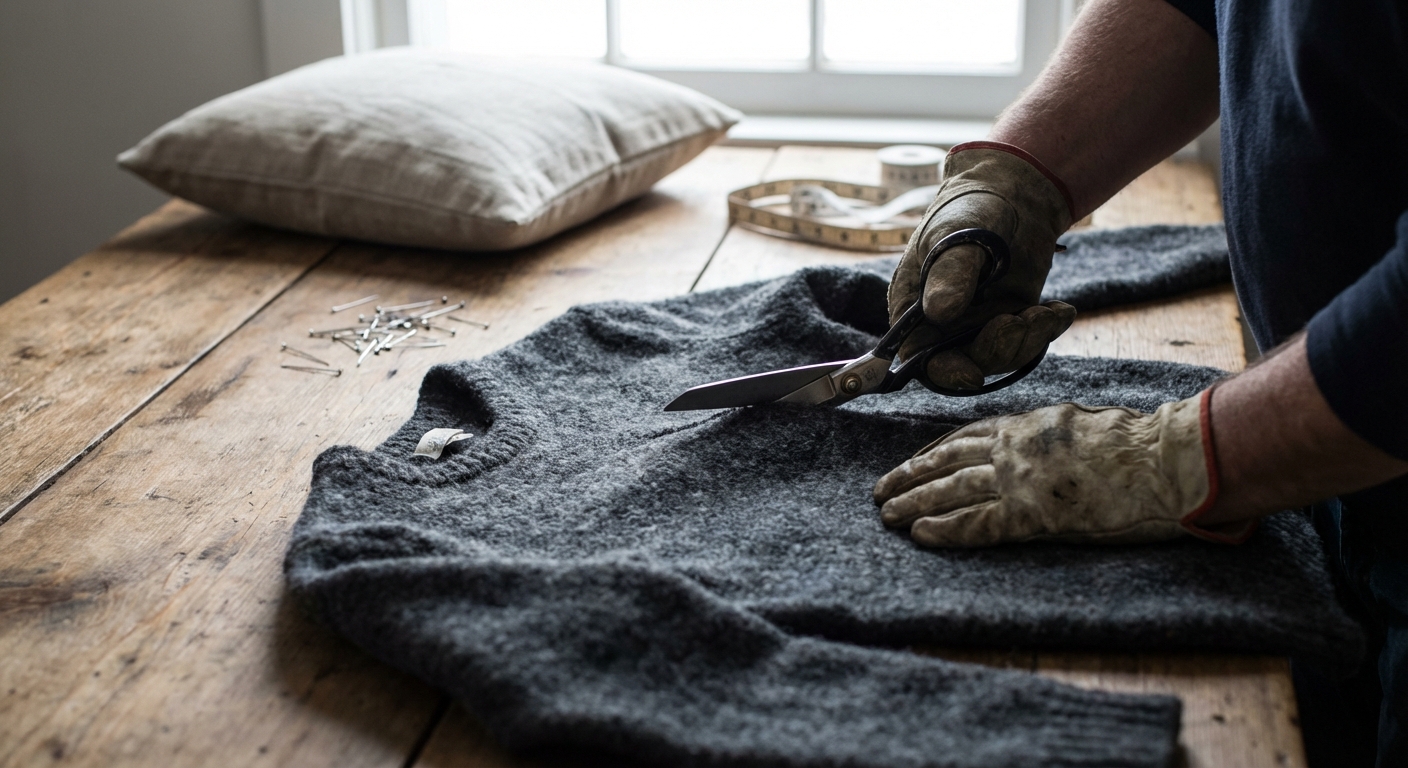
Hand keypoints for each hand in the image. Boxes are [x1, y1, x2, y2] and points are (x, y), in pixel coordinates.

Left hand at [873, 392, 1256, 546]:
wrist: (1163, 459)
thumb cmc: (1137, 443)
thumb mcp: (1082, 423)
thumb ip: (1049, 432)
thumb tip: (1033, 441)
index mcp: (1027, 424)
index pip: (965, 435)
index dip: (931, 451)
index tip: (910, 462)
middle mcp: (1014, 448)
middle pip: (946, 461)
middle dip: (909, 476)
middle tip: (881, 491)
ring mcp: (1020, 480)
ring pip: (950, 489)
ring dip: (913, 502)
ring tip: (887, 515)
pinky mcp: (1032, 514)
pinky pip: (976, 523)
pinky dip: (944, 529)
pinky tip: (919, 534)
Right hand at [889, 143, 1076, 389]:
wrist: (1012, 192)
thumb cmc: (970, 209)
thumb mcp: (956, 236)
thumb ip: (949, 274)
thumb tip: (939, 314)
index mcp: (914, 309)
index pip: (920, 356)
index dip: (943, 372)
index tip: (971, 376)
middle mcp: (944, 324)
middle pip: (965, 363)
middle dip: (996, 351)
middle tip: (1019, 322)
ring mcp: (978, 324)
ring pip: (1001, 356)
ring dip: (1027, 341)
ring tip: (1047, 311)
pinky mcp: (1011, 317)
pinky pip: (1027, 341)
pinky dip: (1046, 330)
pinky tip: (1060, 310)